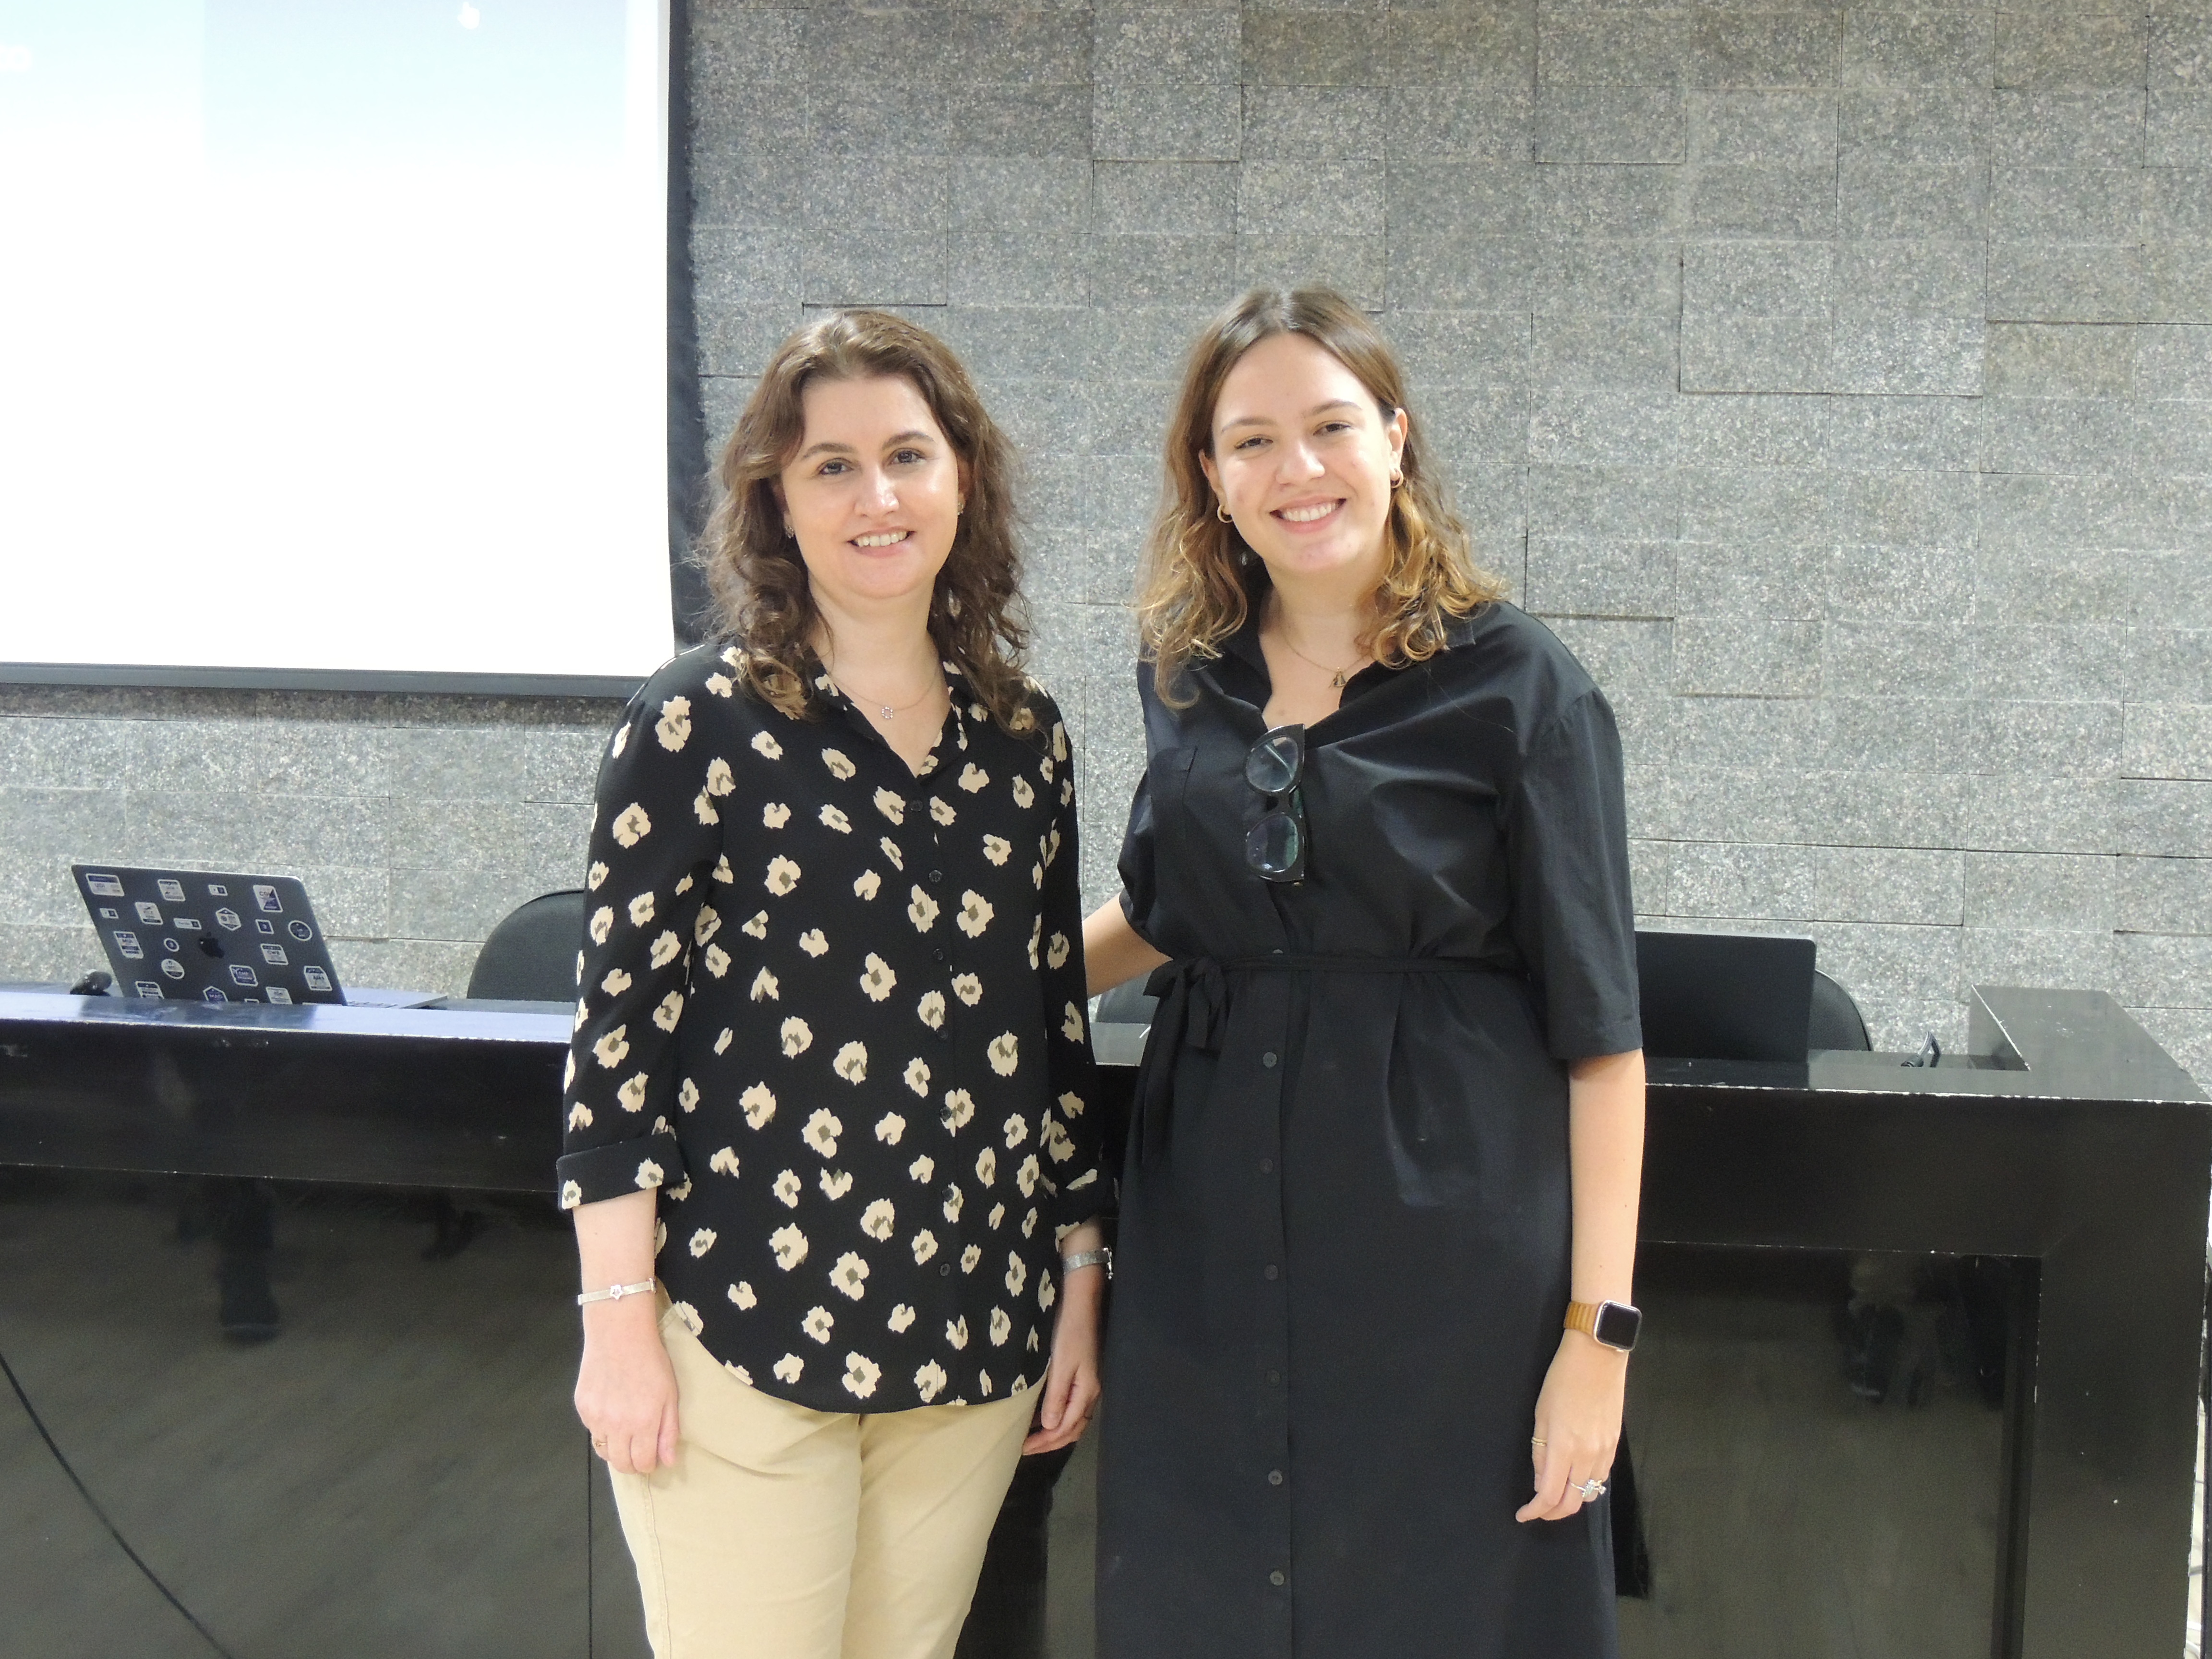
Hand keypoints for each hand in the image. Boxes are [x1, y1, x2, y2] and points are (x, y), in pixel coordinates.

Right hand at [575, 1298, 681, 1474]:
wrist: (619, 1334)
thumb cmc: (651, 1361)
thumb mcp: (670, 1394)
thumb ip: (668, 1431)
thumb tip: (667, 1461)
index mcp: (643, 1422)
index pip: (642, 1463)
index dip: (648, 1465)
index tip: (651, 1458)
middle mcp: (617, 1425)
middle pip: (620, 1464)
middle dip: (631, 1464)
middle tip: (638, 1453)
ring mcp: (596, 1417)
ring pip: (603, 1450)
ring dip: (615, 1448)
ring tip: (625, 1433)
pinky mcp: (582, 1407)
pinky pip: (592, 1430)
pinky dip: (602, 1429)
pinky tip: (611, 1411)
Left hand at [1023, 1268, 1102, 1453]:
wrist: (1082, 1305)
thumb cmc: (1070, 1333)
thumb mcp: (1061, 1365)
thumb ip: (1056, 1396)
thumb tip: (1049, 1427)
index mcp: (1086, 1392)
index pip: (1066, 1428)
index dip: (1046, 1442)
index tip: (1024, 1448)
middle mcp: (1090, 1393)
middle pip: (1073, 1429)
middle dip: (1051, 1443)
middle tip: (1027, 1449)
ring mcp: (1088, 1386)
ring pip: (1073, 1420)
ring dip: (1054, 1433)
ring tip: (1034, 1438)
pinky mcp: (1082, 1377)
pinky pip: (1071, 1408)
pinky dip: (1057, 1418)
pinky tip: (1043, 1416)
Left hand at [1517, 1330, 1626, 1522]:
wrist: (1598, 1357)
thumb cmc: (1562, 1380)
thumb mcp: (1541, 1415)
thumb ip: (1541, 1454)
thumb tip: (1541, 1485)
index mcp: (1564, 1447)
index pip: (1550, 1495)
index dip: (1535, 1511)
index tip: (1523, 1514)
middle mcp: (1588, 1456)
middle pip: (1573, 1502)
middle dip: (1553, 1513)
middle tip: (1537, 1510)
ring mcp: (1605, 1451)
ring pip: (1590, 1493)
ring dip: (1571, 1501)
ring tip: (1555, 1495)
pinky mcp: (1615, 1444)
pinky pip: (1601, 1477)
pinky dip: (1587, 1486)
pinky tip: (1575, 1479)